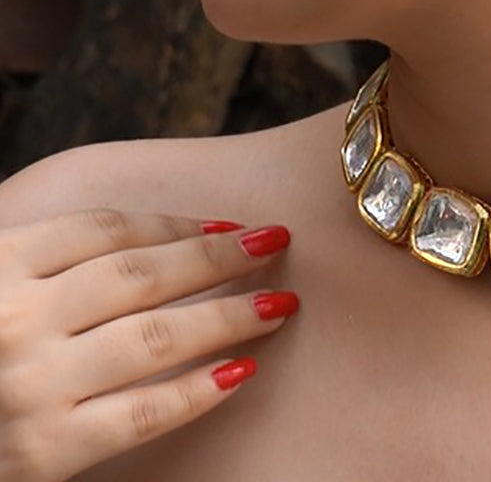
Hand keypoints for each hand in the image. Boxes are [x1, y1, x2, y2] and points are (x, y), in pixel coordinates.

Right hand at [0, 208, 296, 480]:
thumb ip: (43, 256)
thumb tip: (144, 234)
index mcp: (0, 264)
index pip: (107, 229)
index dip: (175, 222)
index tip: (226, 223)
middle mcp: (17, 319)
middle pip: (142, 274)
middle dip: (217, 258)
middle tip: (275, 241)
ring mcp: (32, 386)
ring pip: (154, 337)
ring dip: (226, 316)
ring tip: (278, 303)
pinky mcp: (45, 452)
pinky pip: (140, 415)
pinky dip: (196, 391)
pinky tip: (241, 370)